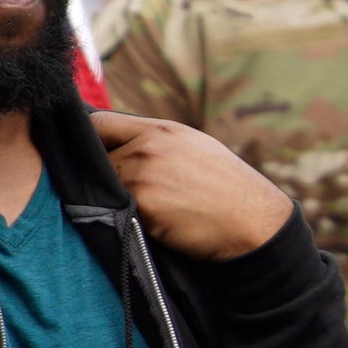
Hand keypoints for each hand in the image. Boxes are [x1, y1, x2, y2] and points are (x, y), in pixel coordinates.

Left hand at [93, 109, 293, 260]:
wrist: (254, 222)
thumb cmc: (229, 188)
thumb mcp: (195, 147)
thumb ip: (158, 143)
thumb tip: (125, 146)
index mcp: (161, 130)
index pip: (100, 124)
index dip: (93, 140)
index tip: (96, 154)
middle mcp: (147, 148)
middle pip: (99, 160)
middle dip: (108, 176)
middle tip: (131, 192)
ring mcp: (142, 177)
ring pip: (106, 189)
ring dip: (118, 200)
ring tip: (151, 210)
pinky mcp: (142, 207)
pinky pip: (117, 212)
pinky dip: (127, 219)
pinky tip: (154, 223)